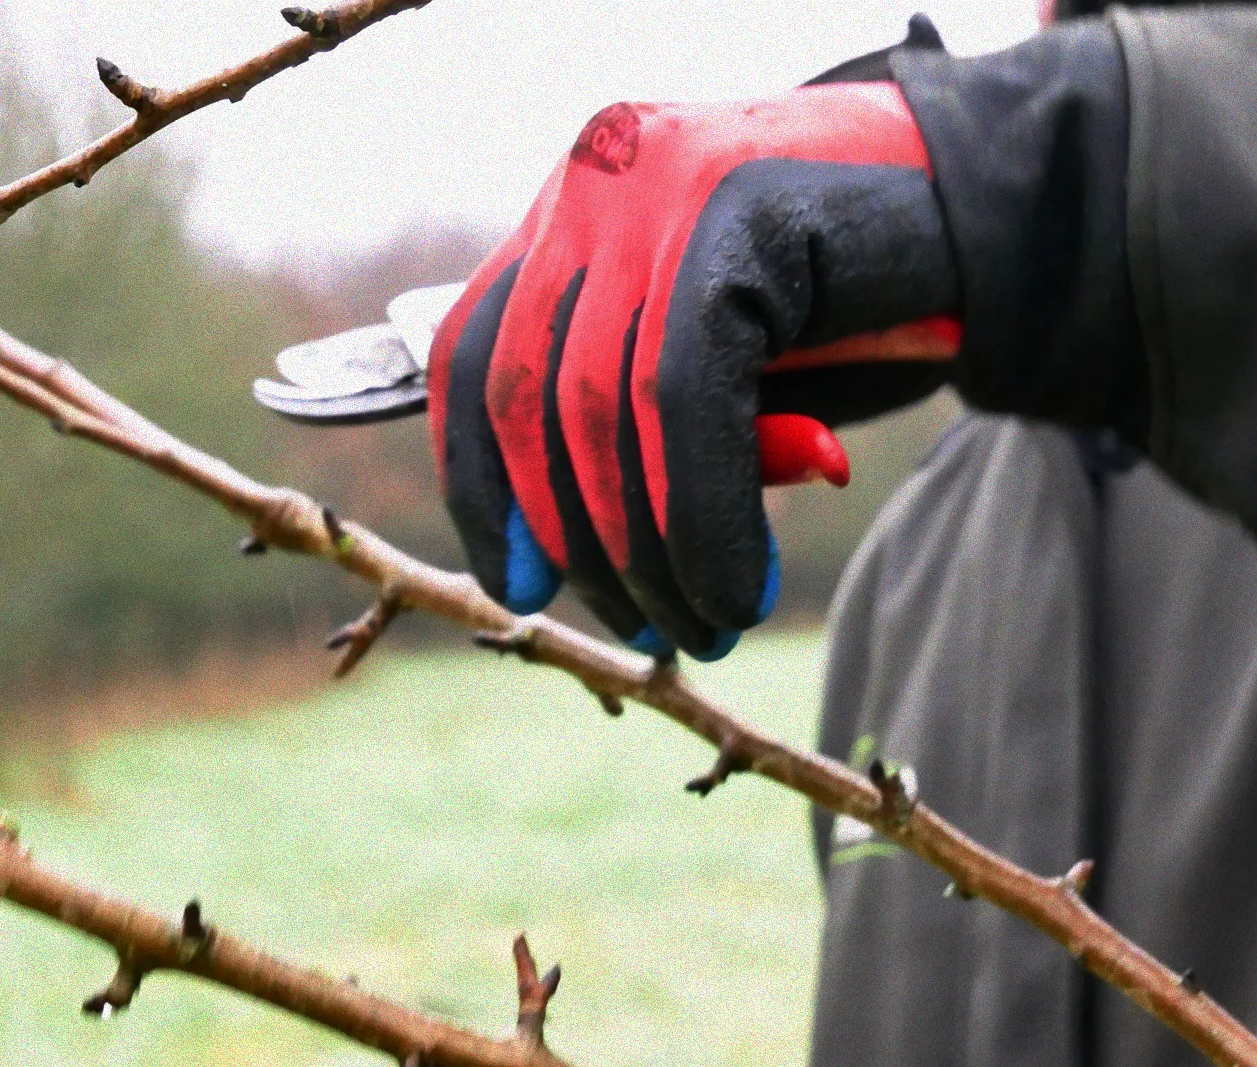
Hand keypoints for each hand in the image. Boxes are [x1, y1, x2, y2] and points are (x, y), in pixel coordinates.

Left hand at [428, 81, 959, 659]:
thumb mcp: (719, 376)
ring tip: (705, 626)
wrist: (997, 219)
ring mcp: (660, 183)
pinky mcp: (735, 211)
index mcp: (573, 211)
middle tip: (644, 630)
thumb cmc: (847, 307)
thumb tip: (563, 557)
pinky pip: (686, 398)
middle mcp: (600, 178)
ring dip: (648, 546)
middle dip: (581, 538)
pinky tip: (736, 586)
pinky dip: (703, 515)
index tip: (518, 588)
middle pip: (530, 392)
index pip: (474, 361)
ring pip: (603, 405)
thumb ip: (636, 434)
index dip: (484, 488)